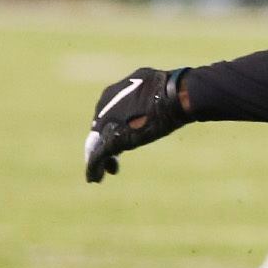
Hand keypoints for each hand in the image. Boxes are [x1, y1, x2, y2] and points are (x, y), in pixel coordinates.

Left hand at [84, 66, 189, 181]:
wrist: (174, 95)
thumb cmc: (171, 91)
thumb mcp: (152, 88)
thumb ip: (144, 96)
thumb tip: (153, 99)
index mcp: (113, 92)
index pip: (107, 114)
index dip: (112, 127)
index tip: (121, 139)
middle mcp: (104, 106)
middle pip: (100, 129)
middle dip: (105, 144)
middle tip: (114, 159)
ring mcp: (106, 124)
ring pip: (96, 144)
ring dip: (97, 160)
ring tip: (103, 174)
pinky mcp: (112, 140)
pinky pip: (97, 156)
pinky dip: (93, 168)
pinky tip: (95, 178)